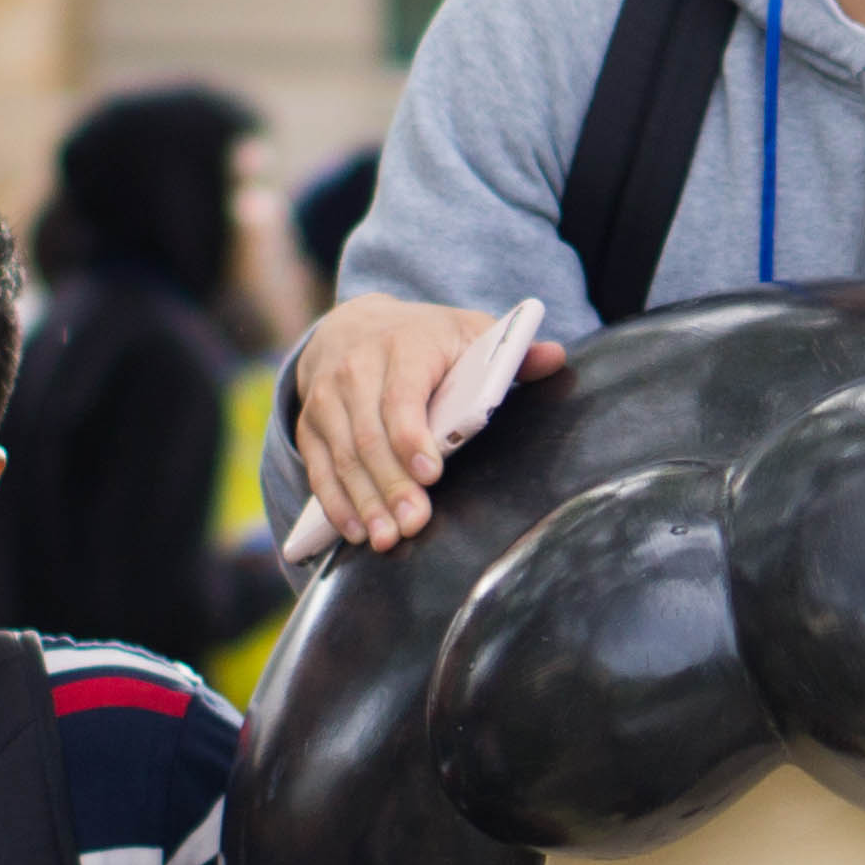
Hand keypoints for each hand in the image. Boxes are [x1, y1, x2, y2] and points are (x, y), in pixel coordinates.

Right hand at [288, 292, 566, 557]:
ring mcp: (327, 397)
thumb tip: (554, 358)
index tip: (431, 474)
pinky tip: (355, 530)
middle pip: (369, 434)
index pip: (402, 395)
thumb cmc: (425, 338)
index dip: (412, 436)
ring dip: (364, 502)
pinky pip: (318, 466)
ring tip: (386, 538)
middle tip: (413, 524)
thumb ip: (511, 351)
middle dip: (391, 484)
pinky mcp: (309, 422)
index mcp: (403, 345)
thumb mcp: (469, 331)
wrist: (353, 325)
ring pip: (341, 455)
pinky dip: (334, 501)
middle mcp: (356, 368)